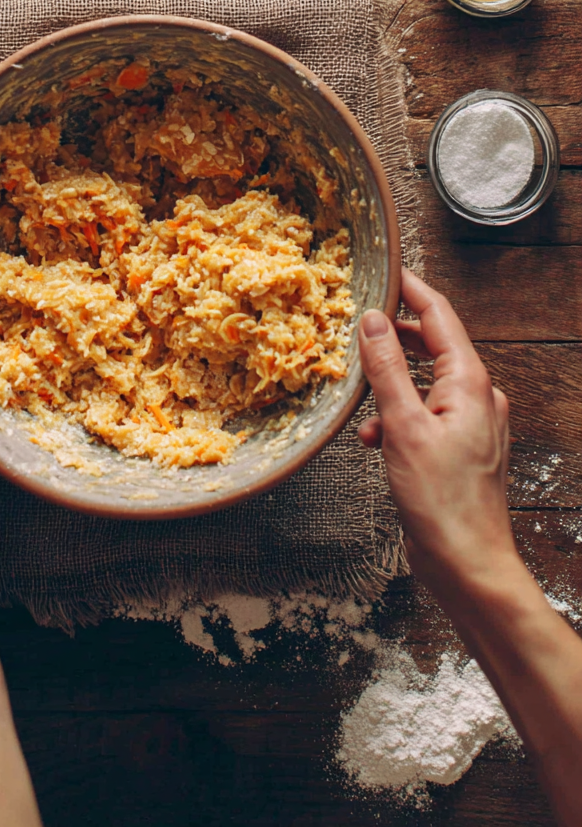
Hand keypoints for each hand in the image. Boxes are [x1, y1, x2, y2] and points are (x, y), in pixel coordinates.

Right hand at [357, 267, 516, 598]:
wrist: (469, 565)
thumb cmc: (443, 501)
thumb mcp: (403, 427)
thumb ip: (386, 370)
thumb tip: (374, 321)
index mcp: (470, 382)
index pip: (439, 316)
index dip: (412, 289)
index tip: (386, 269)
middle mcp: (476, 397)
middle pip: (431, 346)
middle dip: (392, 339)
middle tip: (358, 326)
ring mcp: (470, 425)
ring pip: (423, 384)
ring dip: (389, 388)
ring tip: (361, 404)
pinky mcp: (458, 450)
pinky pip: (423, 416)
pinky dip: (397, 420)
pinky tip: (374, 441)